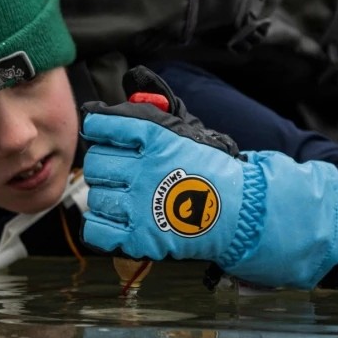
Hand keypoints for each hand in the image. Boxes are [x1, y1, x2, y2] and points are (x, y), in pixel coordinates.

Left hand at [80, 67, 337, 288]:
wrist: (242, 212)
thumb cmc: (215, 173)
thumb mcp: (185, 134)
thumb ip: (151, 120)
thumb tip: (121, 100)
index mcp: (154, 140)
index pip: (105, 126)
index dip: (98, 129)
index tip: (98, 132)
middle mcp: (143, 170)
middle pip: (96, 164)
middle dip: (103, 167)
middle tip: (117, 172)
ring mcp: (138, 205)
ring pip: (95, 197)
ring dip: (105, 197)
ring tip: (123, 199)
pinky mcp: (139, 237)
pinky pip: (97, 230)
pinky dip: (100, 226)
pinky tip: (115, 221)